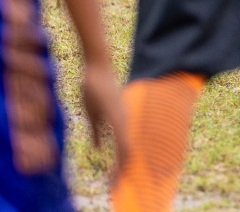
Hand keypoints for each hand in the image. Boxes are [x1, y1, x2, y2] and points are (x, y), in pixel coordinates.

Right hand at [80, 59, 125, 180]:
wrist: (97, 68)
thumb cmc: (95, 90)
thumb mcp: (94, 115)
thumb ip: (97, 132)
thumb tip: (97, 148)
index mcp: (121, 123)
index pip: (125, 151)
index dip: (120, 168)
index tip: (114, 183)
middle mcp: (126, 122)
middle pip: (129, 153)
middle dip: (122, 173)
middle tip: (115, 188)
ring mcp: (124, 118)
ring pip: (128, 148)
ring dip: (122, 166)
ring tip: (116, 182)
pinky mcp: (118, 114)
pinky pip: (123, 136)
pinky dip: (122, 152)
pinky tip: (121, 163)